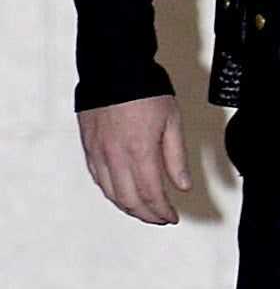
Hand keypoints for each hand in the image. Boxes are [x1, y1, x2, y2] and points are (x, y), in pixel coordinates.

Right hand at [80, 95, 191, 223]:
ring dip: (128, 207)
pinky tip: (121, 193)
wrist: (113, 68)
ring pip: (111, 193)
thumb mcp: (172, 121)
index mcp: (140, 152)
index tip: (171, 217)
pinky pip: (97, 179)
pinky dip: (111, 192)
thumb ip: (176, 157)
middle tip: (160, 219)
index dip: (162, 211)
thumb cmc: (146, 90)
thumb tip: (182, 185)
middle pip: (129, 200)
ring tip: (143, 211)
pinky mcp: (88, 147)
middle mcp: (115, 157)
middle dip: (146, 215)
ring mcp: (98, 153)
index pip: (151, 195)